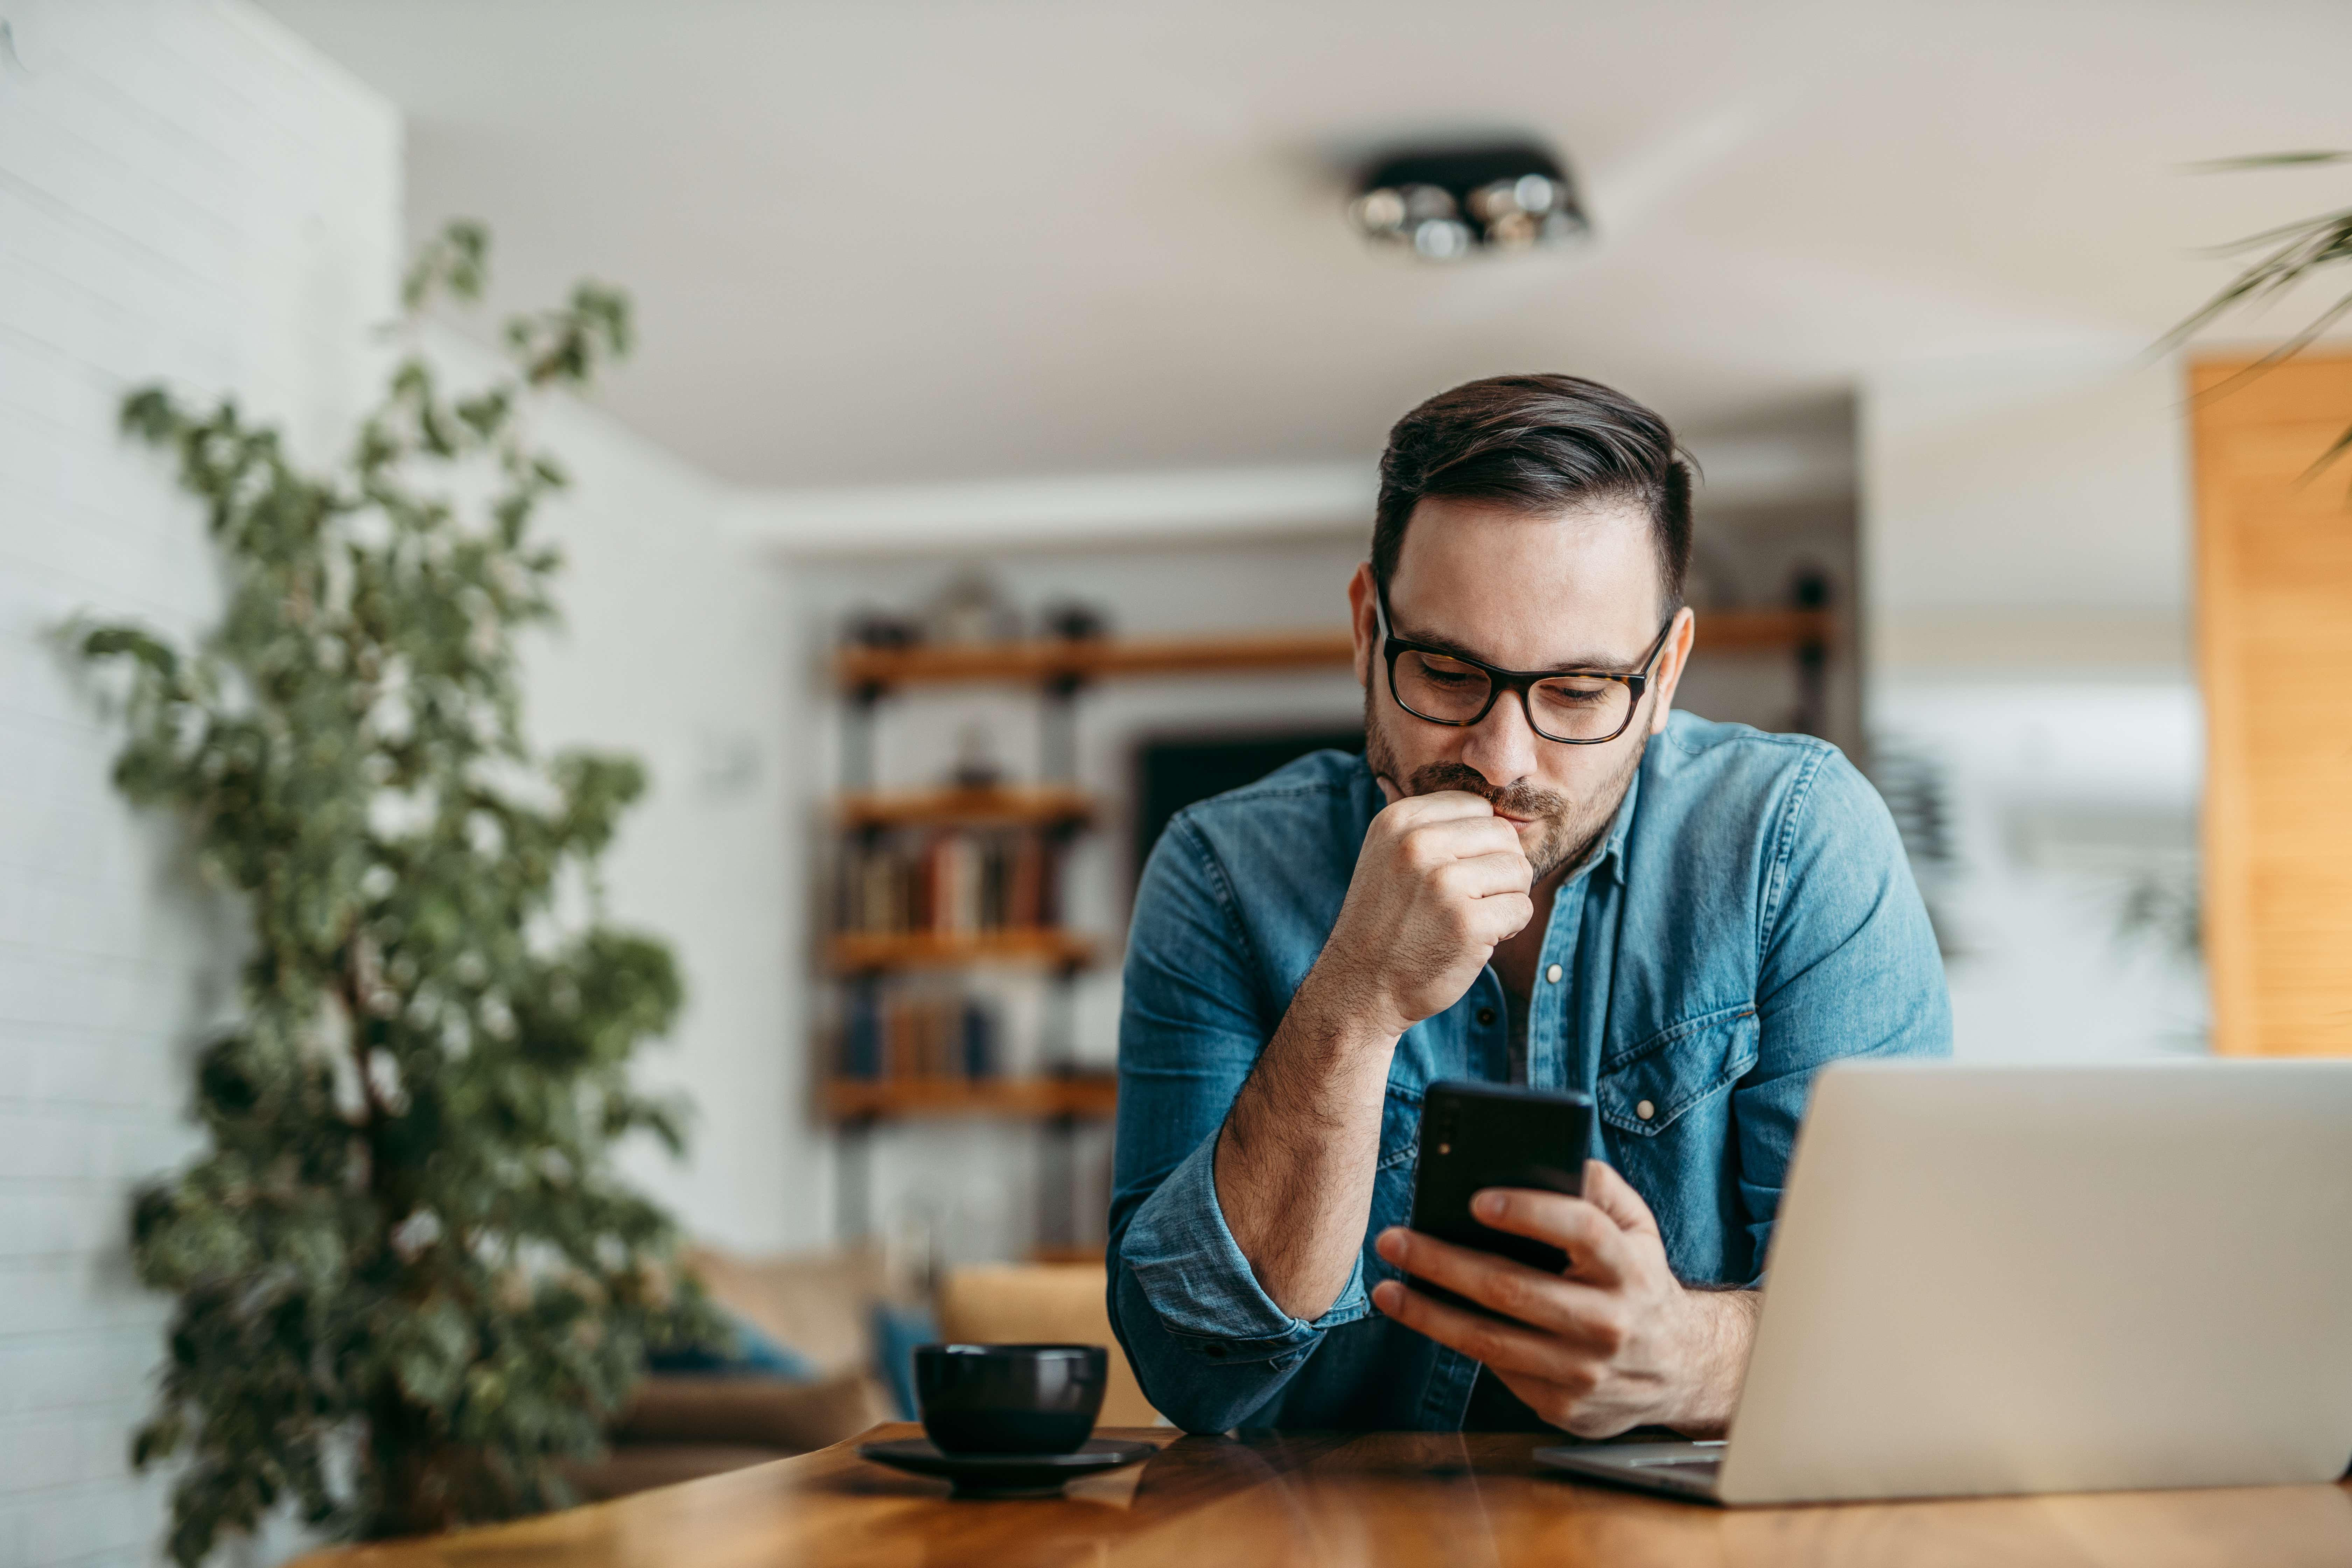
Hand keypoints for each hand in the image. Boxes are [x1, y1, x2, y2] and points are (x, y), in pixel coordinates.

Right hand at [1314, 785, 1533, 1039]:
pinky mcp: (1467, 923)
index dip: (1479, 842)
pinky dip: (1508, 928)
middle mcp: (1418, 844)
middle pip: (1503, 835)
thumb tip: (1495, 803)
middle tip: (1472, 899)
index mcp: (1399, 820)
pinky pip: (1522, 908)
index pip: (1477, 806)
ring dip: (1506, 898)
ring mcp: (1443, 884)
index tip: (1457, 871)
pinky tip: (1477, 939)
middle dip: (1498, 869)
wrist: (1360, 986)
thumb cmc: (1386, 920)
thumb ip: (1431, 824)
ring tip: (1472, 917)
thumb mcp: (1388, 854)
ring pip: (1519, 870)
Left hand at [1369, 1160, 1759, 1436]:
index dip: (1529, 1212)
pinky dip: (1457, 1343)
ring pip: (1492, 1341)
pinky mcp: (1565, 1407)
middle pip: (1514, 1289)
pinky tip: (1426, 1318)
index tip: (1475, 1200)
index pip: (1582, 1231)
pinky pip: (1499, 1371)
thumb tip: (1549, 1154)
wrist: (1681, 1367)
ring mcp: (1587, 1372)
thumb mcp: (1637, 1228)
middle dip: (1444, 1263)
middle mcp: (1611, 1323)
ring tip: (1387, 1289)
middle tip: (1395, 1240)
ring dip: (1430, 1314)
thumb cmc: (1638, 1280)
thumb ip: (1599, 1186)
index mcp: (1630, 1268)